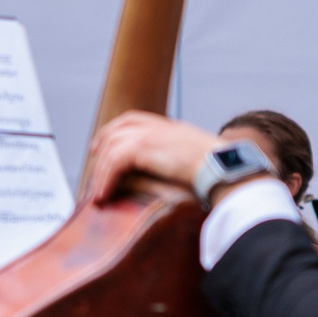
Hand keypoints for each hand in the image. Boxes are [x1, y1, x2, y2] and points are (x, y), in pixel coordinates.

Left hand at [83, 111, 222, 204]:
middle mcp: (159, 126)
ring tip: (98, 195)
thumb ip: (182, 161)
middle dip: (100, 149)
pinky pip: (113, 163)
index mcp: (171, 127)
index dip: (113, 130)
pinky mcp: (144, 147)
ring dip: (101, 173)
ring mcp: (151, 134)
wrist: (225, 167)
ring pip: (111, 149)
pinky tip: (104, 196)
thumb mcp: (199, 160)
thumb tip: (176, 176)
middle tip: (91, 170)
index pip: (133, 120)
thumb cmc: (220, 171)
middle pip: (117, 130)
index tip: (100, 146)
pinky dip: (105, 180)